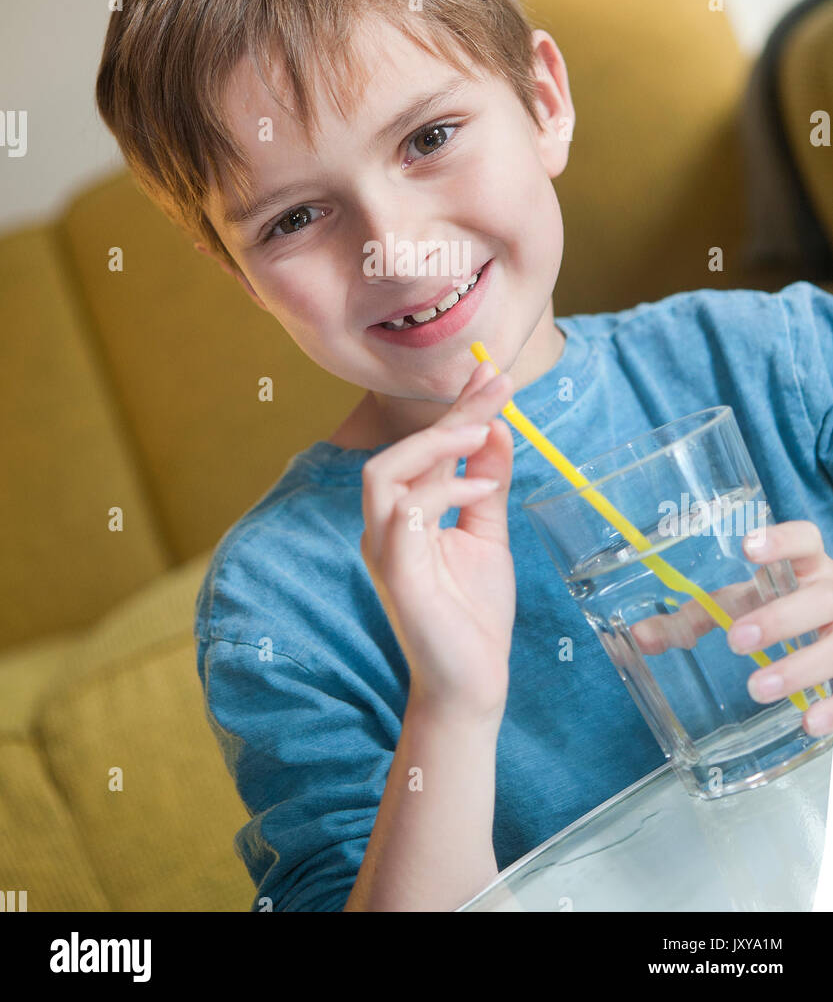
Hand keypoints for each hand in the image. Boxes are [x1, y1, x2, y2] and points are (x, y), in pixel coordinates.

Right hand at [360, 359, 515, 721]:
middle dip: (451, 413)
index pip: (427, 448)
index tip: (493, 373)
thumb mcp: (488, 533)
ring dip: (432, 446)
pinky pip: (403, 519)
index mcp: (406, 513)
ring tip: (481, 432)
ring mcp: (386, 550)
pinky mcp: (396, 575)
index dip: (458, 407)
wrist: (473, 684)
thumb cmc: (474, 614)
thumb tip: (497, 426)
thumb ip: (488, 482)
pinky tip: (478, 490)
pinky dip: (440, 493)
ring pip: (383, 475)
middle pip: (401, 451)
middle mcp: (386, 526)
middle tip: (497, 384)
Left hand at [629, 521, 832, 735]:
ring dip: (799, 667)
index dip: (782, 541)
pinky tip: (808, 723)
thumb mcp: (743, 603)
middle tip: (736, 639)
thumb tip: (639, 636)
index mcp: (806, 566)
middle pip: (818, 599)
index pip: (805, 539)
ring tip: (758, 687)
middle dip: (779, 618)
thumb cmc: (778, 606)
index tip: (748, 548)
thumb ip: (695, 616)